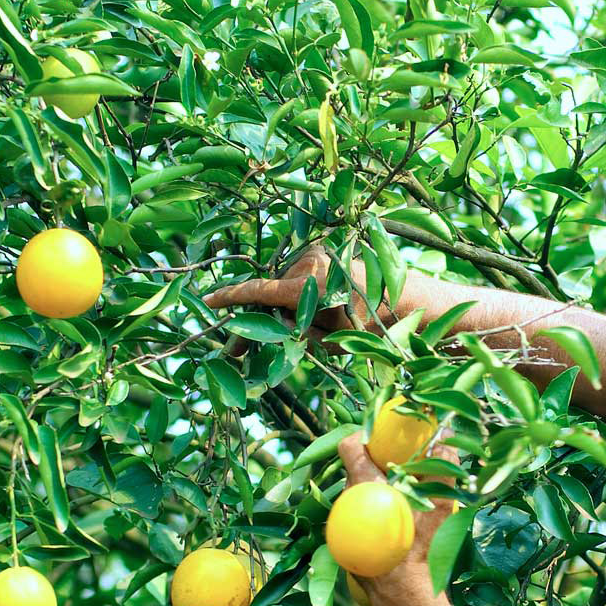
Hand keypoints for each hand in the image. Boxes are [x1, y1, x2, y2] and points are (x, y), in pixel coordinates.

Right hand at [203, 244, 366, 354]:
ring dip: (279, 310)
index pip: (260, 290)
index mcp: (312, 286)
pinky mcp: (316, 252)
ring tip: (298, 328)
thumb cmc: (368, 323)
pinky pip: (292, 279)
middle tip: (235, 353)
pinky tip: (308, 311)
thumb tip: (271, 326)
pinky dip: (292, 297)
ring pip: (280, 288)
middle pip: (266, 294)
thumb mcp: (332, 342)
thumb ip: (296, 336)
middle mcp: (309, 265)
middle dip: (251, 324)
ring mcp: (312, 255)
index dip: (231, 297)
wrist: (397, 294)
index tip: (208, 301)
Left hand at [335, 428, 458, 591]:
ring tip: (400, 496)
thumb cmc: (419, 547)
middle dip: (377, 465)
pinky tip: (393, 521)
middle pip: (356, 471)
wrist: (404, 594)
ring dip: (376, 491)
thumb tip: (445, 436)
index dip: (364, 437)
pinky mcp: (345, 542)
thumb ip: (441, 467)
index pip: (349, 446)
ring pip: (357, 495)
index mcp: (364, 485)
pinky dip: (372, 512)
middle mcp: (347, 501)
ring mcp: (343, 524)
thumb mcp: (437, 505)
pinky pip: (356, 516)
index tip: (383, 438)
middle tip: (401, 467)